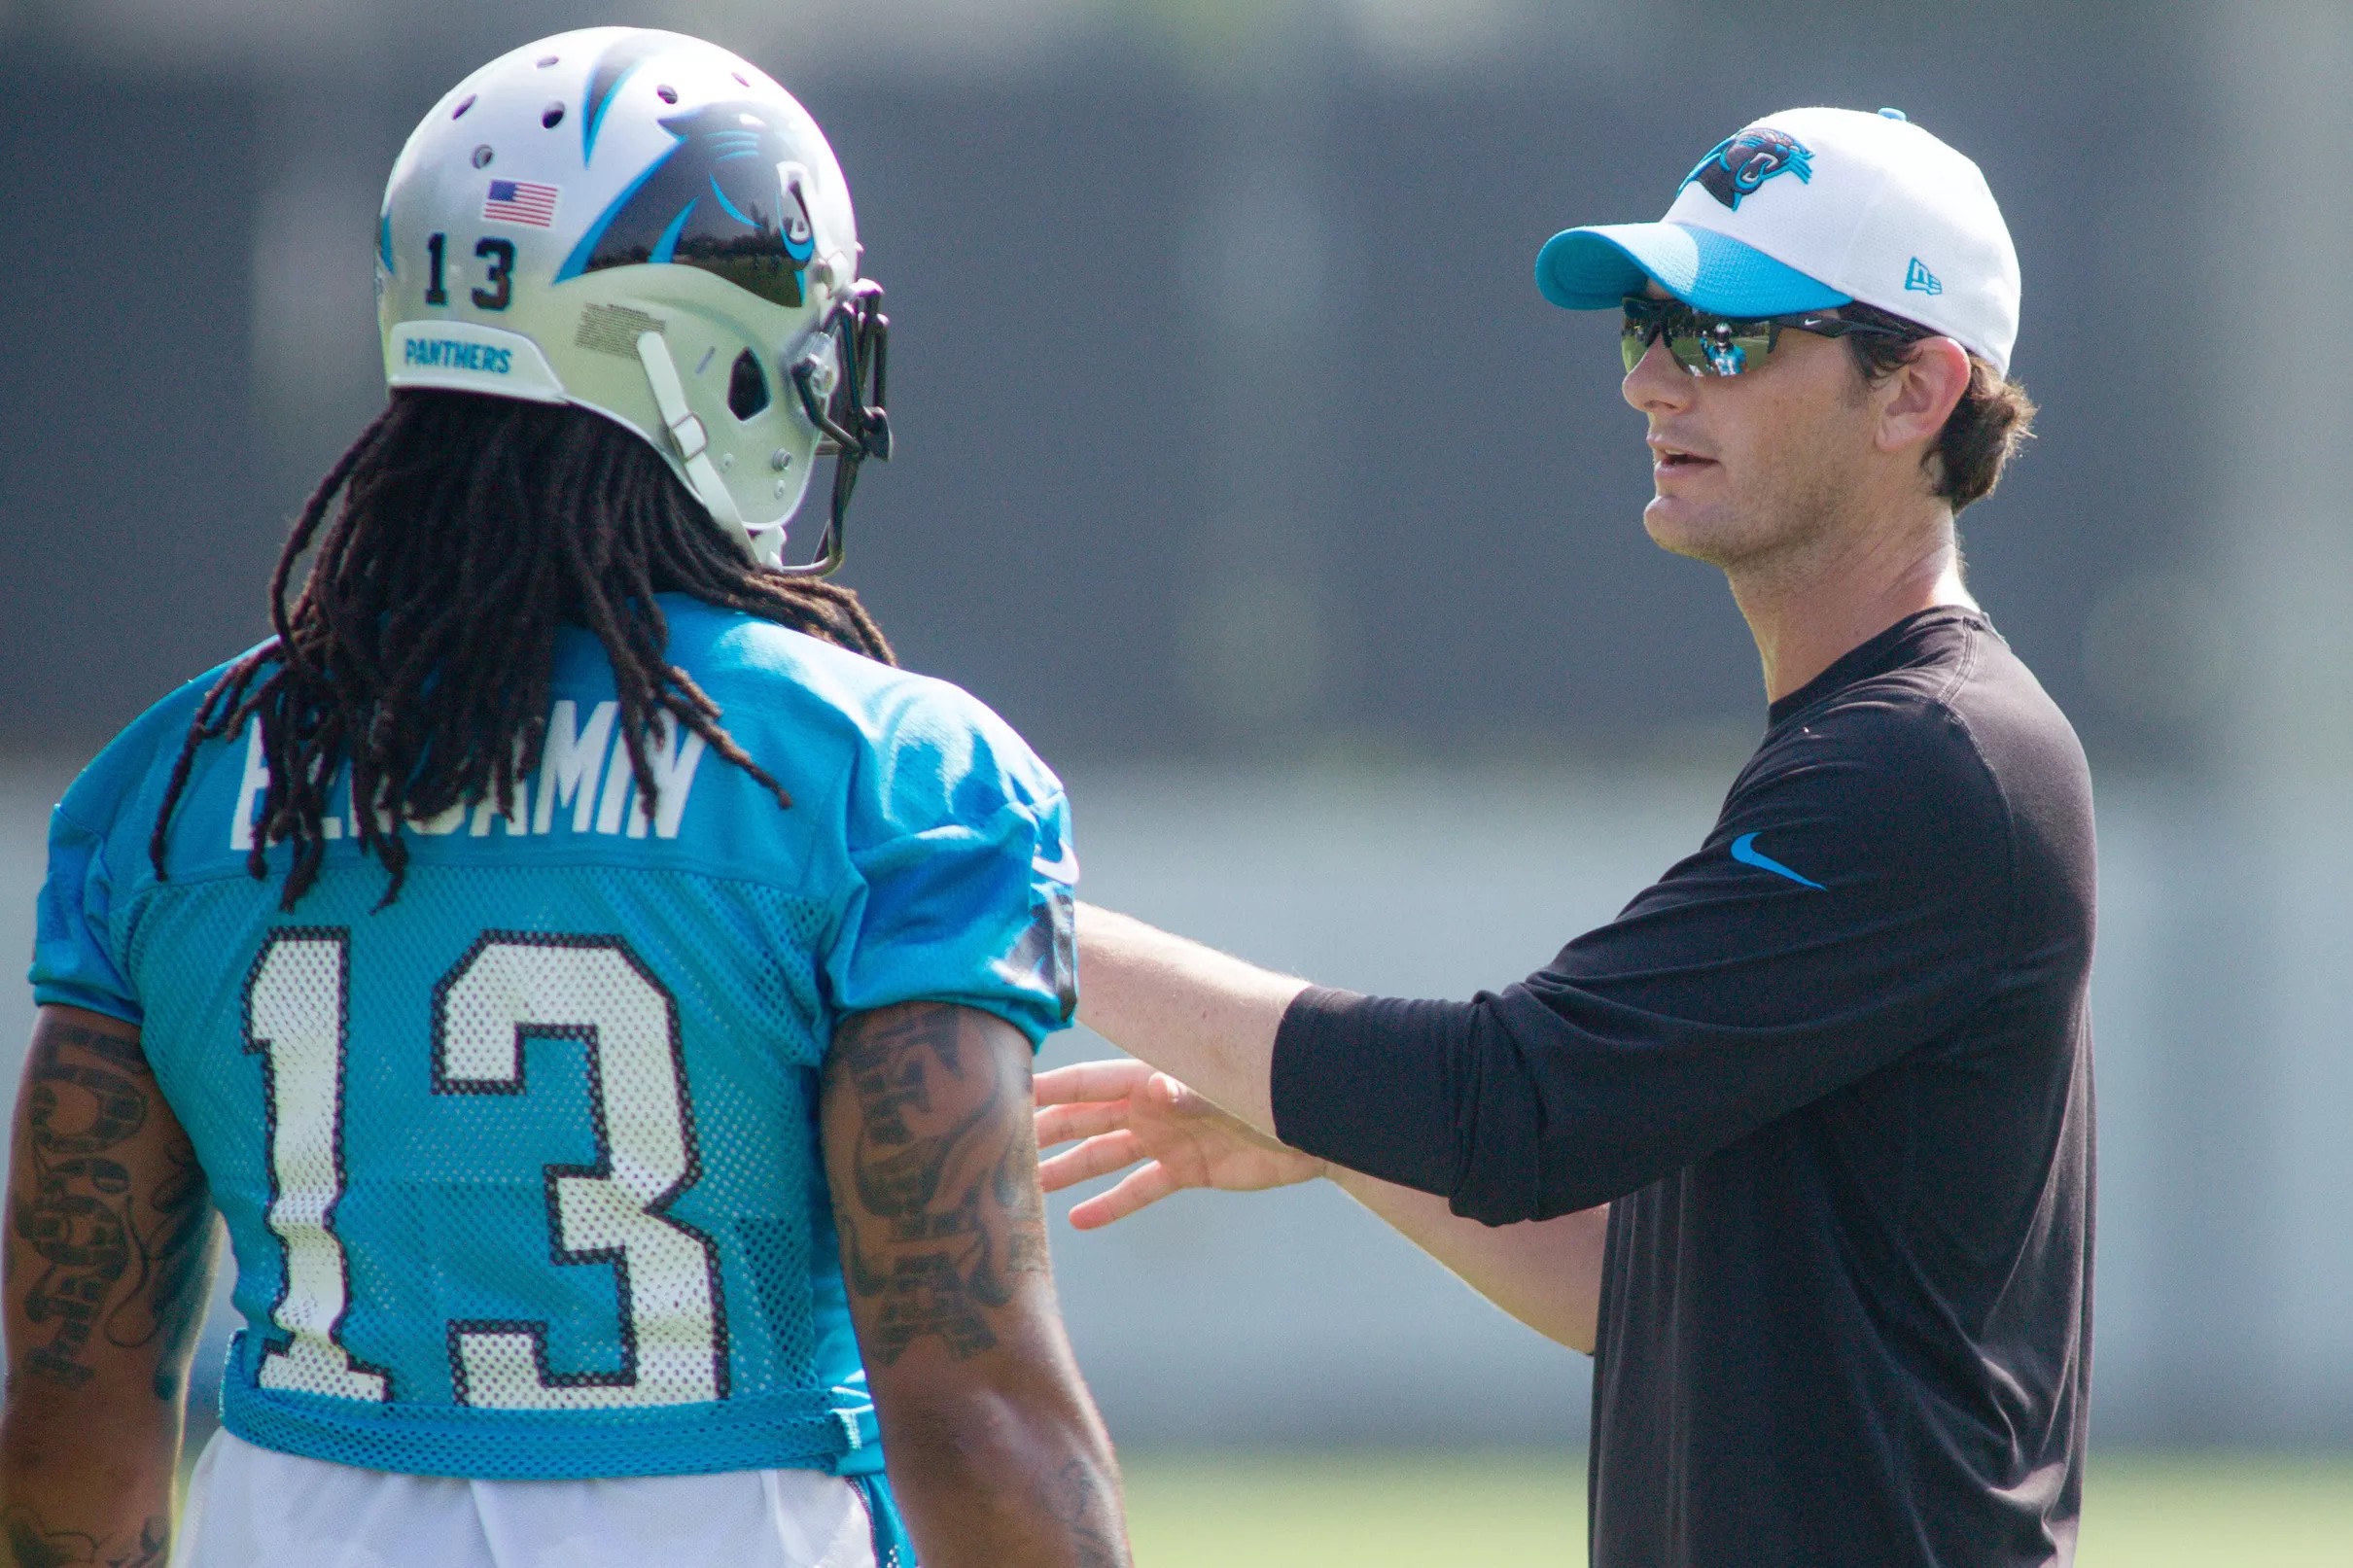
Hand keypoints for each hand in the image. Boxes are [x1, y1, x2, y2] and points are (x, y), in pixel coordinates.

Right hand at [1033, 1058, 1326, 1228]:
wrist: (1315, 1126)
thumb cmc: (1267, 1093)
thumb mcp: (1223, 1091)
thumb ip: (1186, 1091)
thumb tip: (1153, 1090)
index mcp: (1151, 1080)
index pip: (1087, 1083)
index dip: (1048, 1089)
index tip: (1004, 1094)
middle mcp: (1152, 1107)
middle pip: (1085, 1119)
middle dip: (1045, 1132)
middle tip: (999, 1149)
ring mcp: (1168, 1138)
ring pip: (1105, 1155)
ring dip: (1069, 1170)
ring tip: (1028, 1188)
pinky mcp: (1187, 1169)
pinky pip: (1139, 1189)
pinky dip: (1111, 1204)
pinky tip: (1079, 1220)